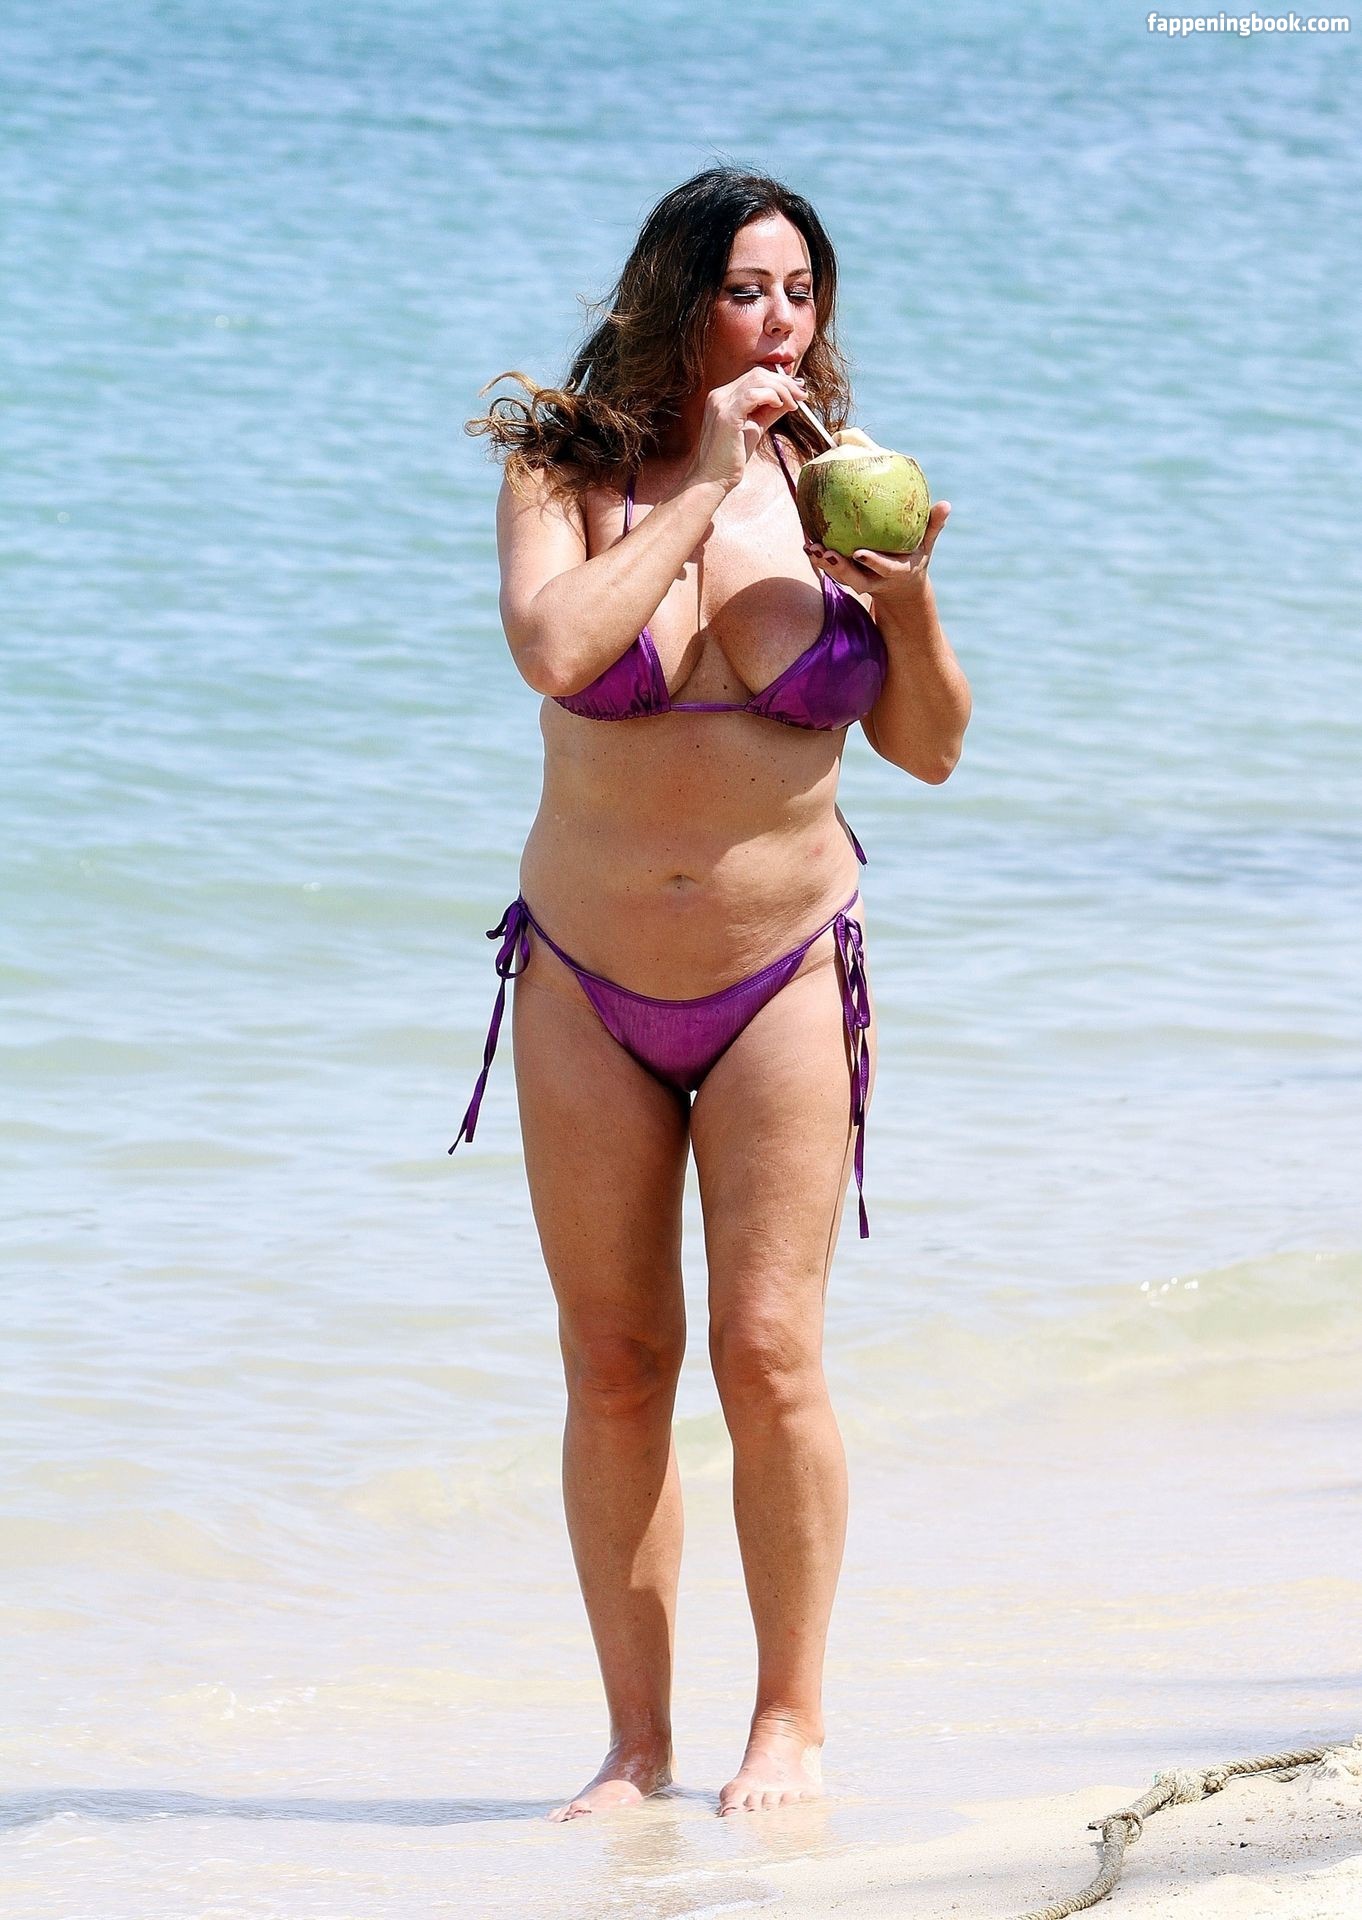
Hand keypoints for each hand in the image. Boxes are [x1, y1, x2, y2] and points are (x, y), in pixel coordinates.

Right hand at [686, 367, 807, 493]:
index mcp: (724, 396)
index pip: (755, 376)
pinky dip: (771, 396)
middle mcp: (720, 395)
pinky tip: (780, 405)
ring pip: (757, 380)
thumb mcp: (755, 427)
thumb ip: (770, 411)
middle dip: (784, 382)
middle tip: (801, 395)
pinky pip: (752, 394)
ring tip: (794, 403)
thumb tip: (791, 398)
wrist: (713, 479)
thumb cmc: (731, 458)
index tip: (797, 390)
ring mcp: (721, 403)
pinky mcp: (726, 415)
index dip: (779, 380)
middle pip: (758, 374)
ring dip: (781, 389)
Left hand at [805, 500, 950, 602]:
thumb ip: (934, 527)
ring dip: (824, 563)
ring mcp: (860, 581)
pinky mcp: (848, 577)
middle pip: (854, 578)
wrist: (900, 589)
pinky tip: (808, 540)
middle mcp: (874, 580)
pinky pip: (832, 567)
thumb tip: (947, 504)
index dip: (871, 562)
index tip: (859, 552)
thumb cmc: (914, 560)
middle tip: (825, 552)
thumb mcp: (927, 547)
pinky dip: (820, 556)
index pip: (883, 568)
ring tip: (810, 546)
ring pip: (839, 576)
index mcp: (895, 572)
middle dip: (839, 568)